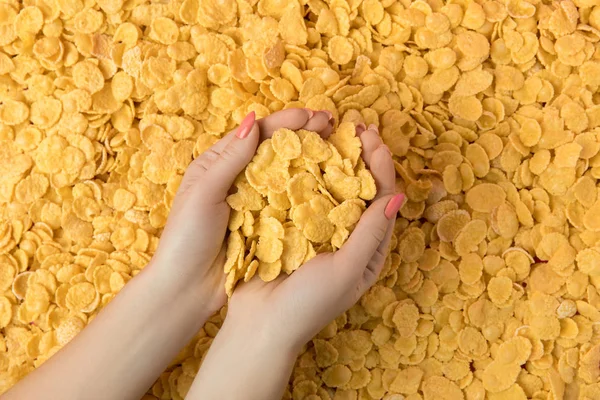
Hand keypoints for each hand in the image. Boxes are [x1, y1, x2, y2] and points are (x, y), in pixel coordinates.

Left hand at [150, 108, 333, 315]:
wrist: (187, 288)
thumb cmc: (187, 238)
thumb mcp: (204, 193)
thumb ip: (230, 158)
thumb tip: (253, 119)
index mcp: (219, 164)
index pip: (256, 134)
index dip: (285, 122)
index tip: (312, 116)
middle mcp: (238, 178)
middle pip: (275, 149)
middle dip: (303, 134)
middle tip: (332, 124)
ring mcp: (254, 201)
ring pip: (286, 173)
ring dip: (310, 158)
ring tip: (337, 145)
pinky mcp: (266, 224)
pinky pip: (289, 202)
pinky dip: (308, 189)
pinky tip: (328, 182)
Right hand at [224, 124, 402, 351]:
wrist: (259, 325)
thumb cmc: (307, 304)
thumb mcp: (346, 271)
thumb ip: (370, 235)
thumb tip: (397, 197)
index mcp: (366, 249)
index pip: (381, 200)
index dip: (381, 167)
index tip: (373, 138)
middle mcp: (345, 236)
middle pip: (359, 188)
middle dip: (361, 156)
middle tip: (357, 125)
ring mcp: (317, 230)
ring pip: (331, 187)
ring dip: (334, 158)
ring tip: (331, 130)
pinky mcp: (291, 227)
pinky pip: (302, 195)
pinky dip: (305, 172)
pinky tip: (301, 151)